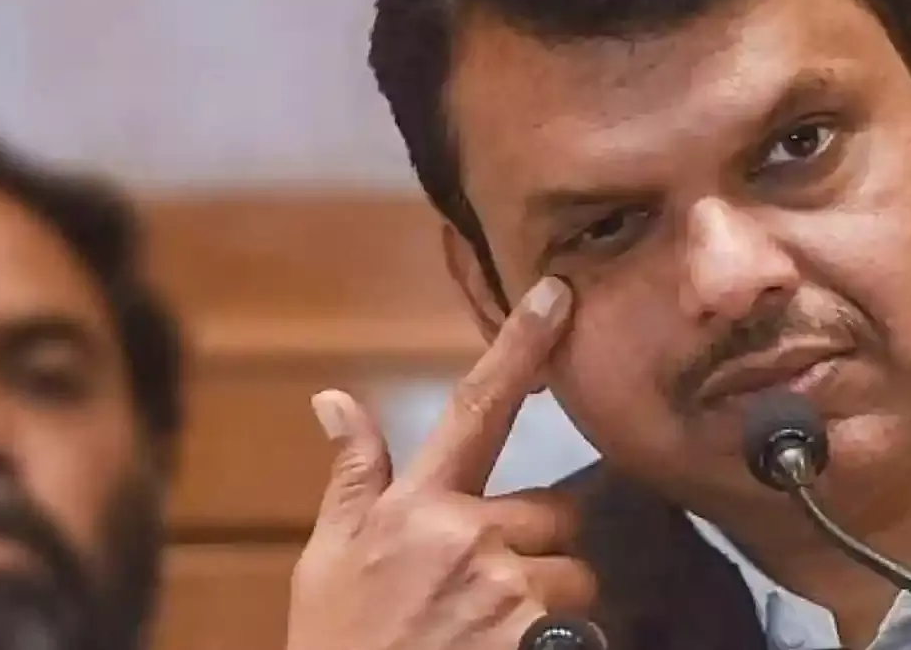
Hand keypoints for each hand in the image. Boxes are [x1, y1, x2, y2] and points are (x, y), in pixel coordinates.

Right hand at [286, 276, 592, 649]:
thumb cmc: (341, 644)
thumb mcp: (330, 559)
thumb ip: (353, 477)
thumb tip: (333, 400)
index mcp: (418, 508)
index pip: (476, 408)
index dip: (520, 346)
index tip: (560, 295)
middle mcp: (470, 538)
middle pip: (555, 516)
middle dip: (538, 549)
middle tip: (487, 594)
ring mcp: (507, 594)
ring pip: (575, 577)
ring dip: (551, 605)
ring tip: (494, 635)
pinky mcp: (538, 642)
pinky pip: (580, 630)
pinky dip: (559, 646)